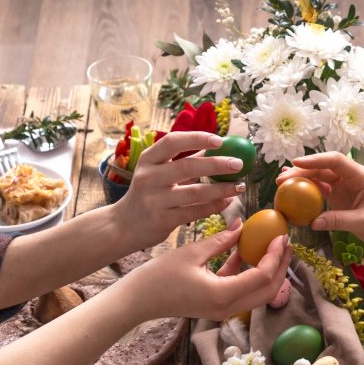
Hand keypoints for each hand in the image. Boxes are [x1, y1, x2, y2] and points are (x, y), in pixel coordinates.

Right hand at [111, 132, 247, 250]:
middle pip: (188, 166)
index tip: (220, 140)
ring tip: (240, 186)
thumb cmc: (148, 194)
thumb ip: (183, 160)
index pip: (172, 141)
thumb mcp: (157, 173)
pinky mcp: (162, 220)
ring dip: (222, 189)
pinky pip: (194, 211)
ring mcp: (154, 200)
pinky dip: (214, 206)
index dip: (197, 138)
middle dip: (217, 164)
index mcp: (147, 160)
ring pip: (195, 192)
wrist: (123, 225)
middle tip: (239, 164)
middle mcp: (148, 178)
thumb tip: (215, 146)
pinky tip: (227, 201)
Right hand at [120, 218, 291, 321]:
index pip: (262, 276)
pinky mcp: (218, 307)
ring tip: (274, 246)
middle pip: (268, 290)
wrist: (139, 300)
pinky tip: (246, 251)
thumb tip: (243, 225)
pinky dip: (249, 273)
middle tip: (285, 242)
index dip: (275, 255)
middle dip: (281, 266)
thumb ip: (221, 240)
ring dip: (268, 271)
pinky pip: (242, 291)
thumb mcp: (192, 253)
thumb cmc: (160, 276)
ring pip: (259, 293)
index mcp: (223, 295)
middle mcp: (227, 308)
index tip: (281, 236)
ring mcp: (223, 310)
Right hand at [279, 152, 363, 253]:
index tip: (295, 163)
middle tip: (281, 180)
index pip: (336, 162)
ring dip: (302, 181)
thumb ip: (339, 221)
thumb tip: (313, 222)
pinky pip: (322, 193)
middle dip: (302, 172)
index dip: (315, 160)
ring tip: (281, 183)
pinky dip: (308, 194)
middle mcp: (352, 179)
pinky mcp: (342, 200)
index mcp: (361, 177)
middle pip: (323, 169)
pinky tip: (294, 195)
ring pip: (320, 180)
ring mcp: (346, 189)